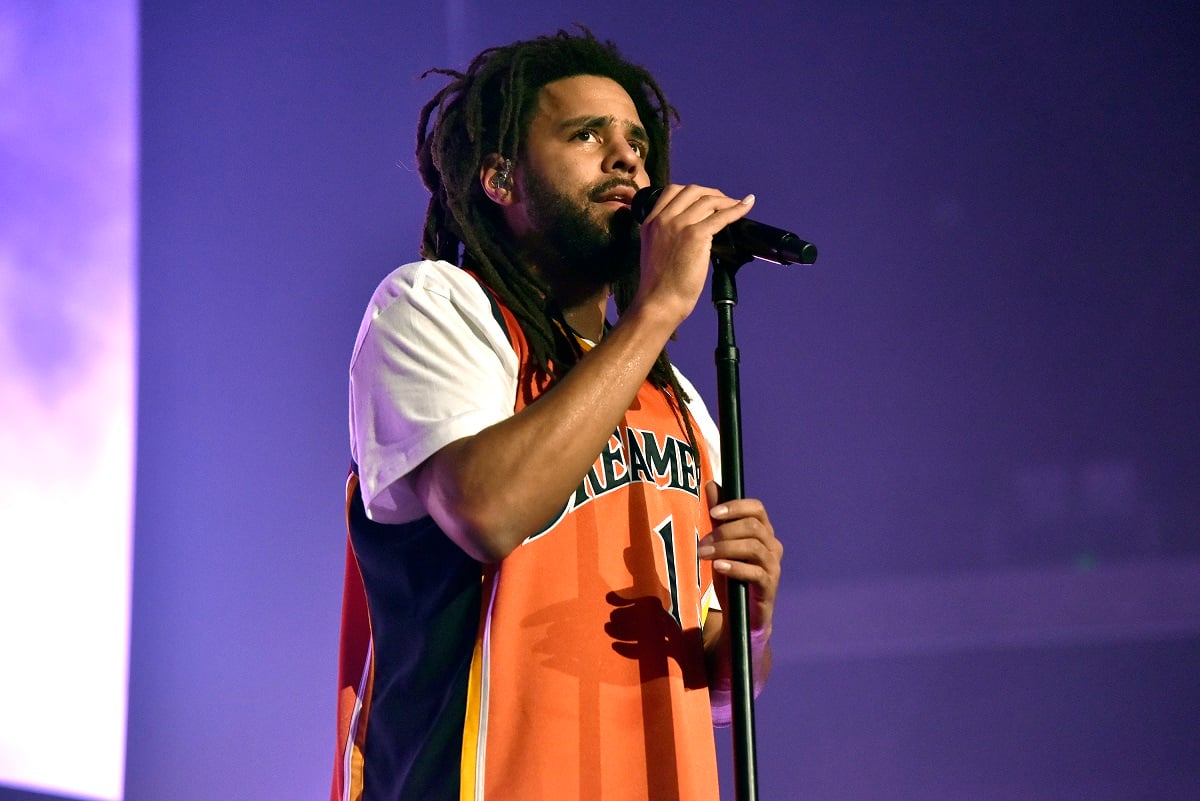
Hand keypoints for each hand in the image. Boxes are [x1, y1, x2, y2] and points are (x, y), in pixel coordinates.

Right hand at [632, 184, 754, 326]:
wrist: (659, 302)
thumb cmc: (659, 286)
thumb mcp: (654, 252)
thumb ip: (666, 236)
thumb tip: (692, 232)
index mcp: (650, 222)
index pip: (672, 191)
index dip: (693, 192)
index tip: (705, 199)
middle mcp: (663, 219)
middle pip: (692, 190)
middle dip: (711, 193)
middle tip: (724, 202)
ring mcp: (679, 225)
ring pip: (708, 201)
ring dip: (726, 200)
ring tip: (736, 205)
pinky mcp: (695, 235)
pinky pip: (721, 216)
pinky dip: (737, 209)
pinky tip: (746, 207)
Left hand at [699, 480, 781, 638]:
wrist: (740, 614)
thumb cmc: (731, 575)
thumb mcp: (721, 544)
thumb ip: (718, 517)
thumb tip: (711, 484)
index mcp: (763, 531)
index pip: (757, 508)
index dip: (736, 507)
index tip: (713, 513)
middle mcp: (772, 545)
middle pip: (754, 526)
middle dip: (724, 532)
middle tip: (702, 543)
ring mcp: (773, 566)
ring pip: (753, 547)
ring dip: (725, 548)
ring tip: (704, 555)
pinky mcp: (769, 586)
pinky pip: (755, 572)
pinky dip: (735, 567)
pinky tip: (719, 567)